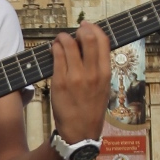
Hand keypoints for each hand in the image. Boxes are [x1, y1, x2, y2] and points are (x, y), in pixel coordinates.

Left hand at [49, 21, 110, 143]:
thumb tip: (90, 46)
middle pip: (87, 38)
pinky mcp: (60, 82)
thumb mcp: (104, 88)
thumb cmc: (90, 109)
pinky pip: (56, 56)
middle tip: (74, 31)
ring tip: (60, 40)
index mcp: (106, 74)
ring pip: (68, 44)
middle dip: (79, 30)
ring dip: (62, 37)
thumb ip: (99, 68)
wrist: (79, 132)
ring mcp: (76, 77)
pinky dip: (54, 48)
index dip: (94, 29)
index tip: (87, 26)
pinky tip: (53, 49)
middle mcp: (92, 73)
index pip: (103, 41)